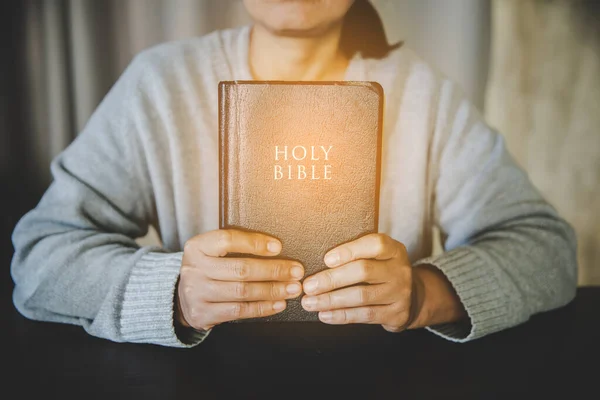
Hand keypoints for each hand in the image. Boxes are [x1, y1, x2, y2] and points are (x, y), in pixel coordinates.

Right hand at [176, 229, 303, 330]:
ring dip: (272, 290)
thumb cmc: (207, 269)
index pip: (228, 239)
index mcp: (197, 247)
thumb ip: (236, 246)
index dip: (255, 243)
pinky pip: (239, 311)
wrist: (182, 298)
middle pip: (240, 269)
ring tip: (292, 288)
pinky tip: (278, 304)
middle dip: (273, 270)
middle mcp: (194, 269)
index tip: (278, 247)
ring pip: (242, 292)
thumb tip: (275, 248)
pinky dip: (262, 308)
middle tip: (296, 271)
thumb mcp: (211, 251)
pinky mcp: (203, 314)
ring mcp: (197, 293)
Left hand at [301, 233, 465, 331]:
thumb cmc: (383, 272)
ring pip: (361, 296)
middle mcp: (400, 270)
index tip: (326, 259)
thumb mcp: (378, 257)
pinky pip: (365, 315)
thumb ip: (356, 254)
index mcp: (394, 250)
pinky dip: (342, 316)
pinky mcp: (396, 314)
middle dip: (331, 279)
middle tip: (308, 286)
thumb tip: (318, 261)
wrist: (414, 297)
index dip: (349, 251)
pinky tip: (325, 315)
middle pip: (363, 271)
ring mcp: (400, 293)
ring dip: (331, 300)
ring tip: (310, 303)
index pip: (374, 244)